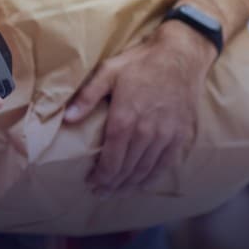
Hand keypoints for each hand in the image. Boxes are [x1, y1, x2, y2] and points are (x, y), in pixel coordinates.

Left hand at [64, 21, 215, 195]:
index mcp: (125, 119)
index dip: (101, 176)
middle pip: (127, 169)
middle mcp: (146, 132)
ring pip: (145, 170)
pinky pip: (165, 164)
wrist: (180, 55)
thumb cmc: (140, 62)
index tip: (91, 184)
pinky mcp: (181, 135)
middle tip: (100, 193)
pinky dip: (152, 178)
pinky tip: (143, 184)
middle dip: (112, 184)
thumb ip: (87, 96)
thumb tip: (67, 118)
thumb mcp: (108, 72)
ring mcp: (166, 135)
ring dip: (130, 185)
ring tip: (117, 193)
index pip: (111, 160)